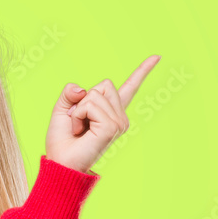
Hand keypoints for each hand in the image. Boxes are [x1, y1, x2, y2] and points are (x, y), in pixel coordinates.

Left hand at [45, 55, 160, 173]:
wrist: (60, 162)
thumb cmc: (62, 140)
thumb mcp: (62, 109)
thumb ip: (70, 92)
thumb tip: (83, 89)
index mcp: (110, 111)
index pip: (129, 87)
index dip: (143, 71)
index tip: (157, 56)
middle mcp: (119, 117)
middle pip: (105, 84)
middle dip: (83, 99)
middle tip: (78, 121)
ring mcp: (118, 123)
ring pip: (95, 94)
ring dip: (78, 109)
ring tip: (78, 127)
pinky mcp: (112, 127)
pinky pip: (90, 105)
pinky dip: (78, 114)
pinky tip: (80, 130)